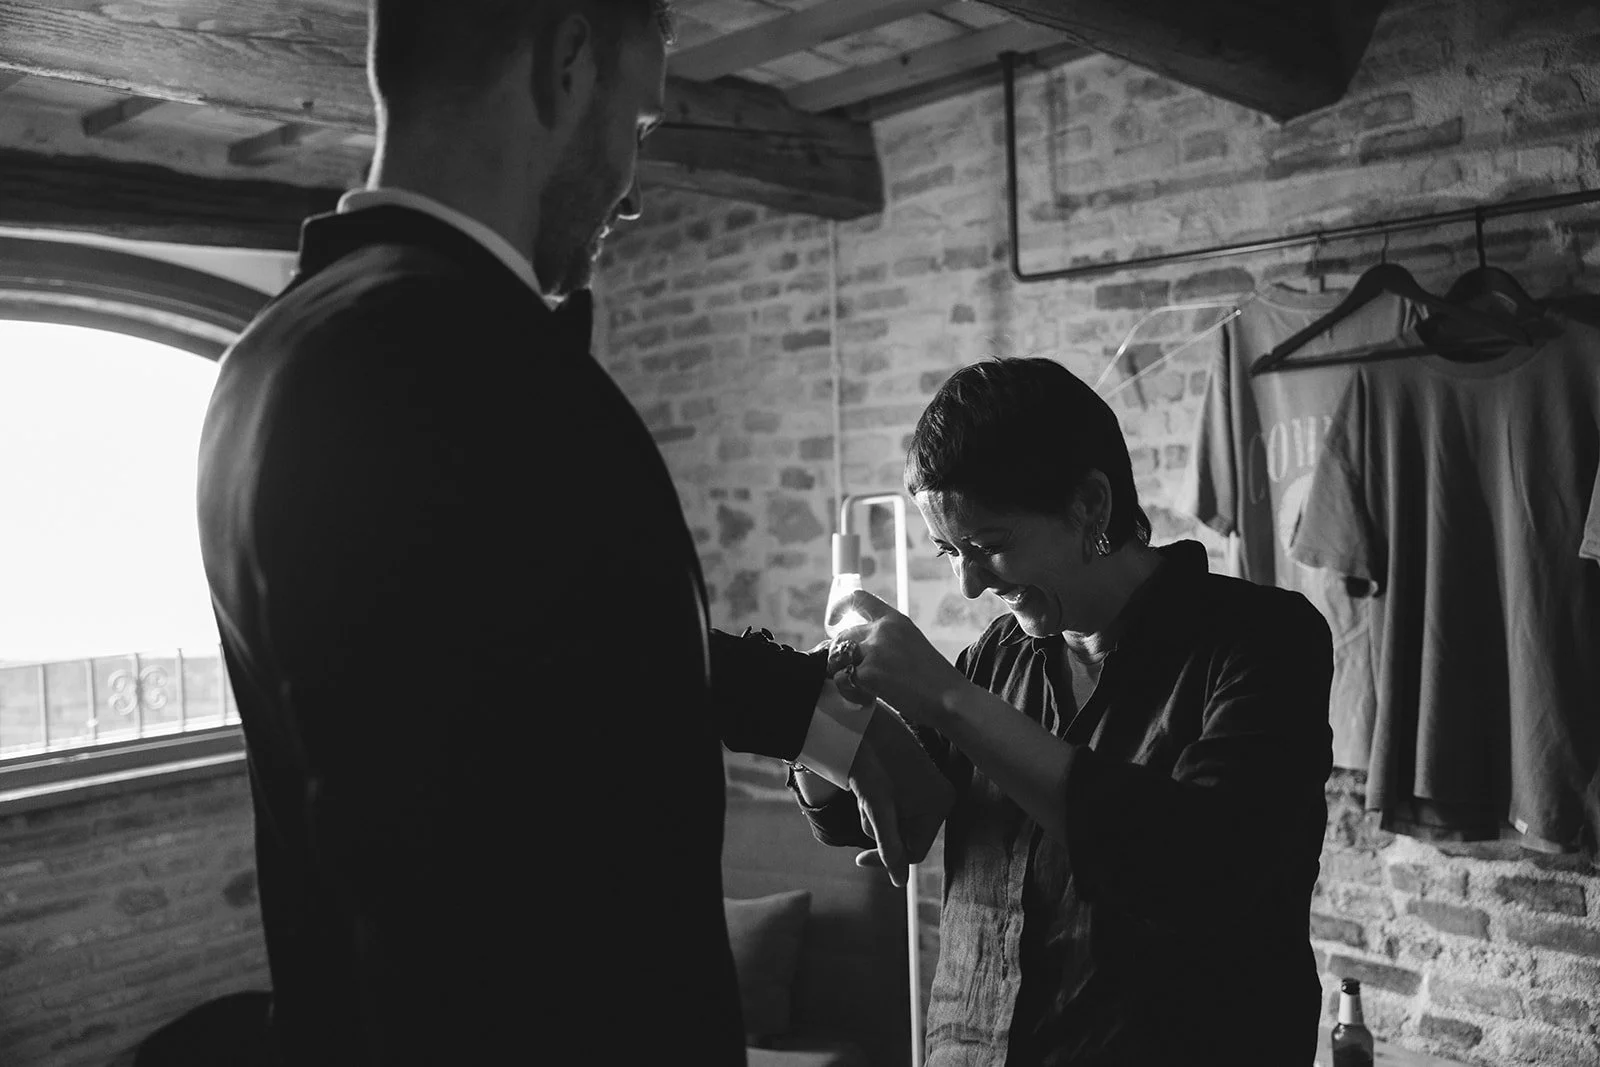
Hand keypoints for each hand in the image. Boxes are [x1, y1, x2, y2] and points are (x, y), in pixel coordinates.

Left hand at [827, 590, 972, 726]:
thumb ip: (886, 640)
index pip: (859, 598)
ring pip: (837, 656)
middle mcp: (883, 630)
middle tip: (852, 674)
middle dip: (841, 656)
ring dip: (842, 672)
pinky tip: (867, 697)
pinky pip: (841, 678)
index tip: (833, 621)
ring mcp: (875, 650)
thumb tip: (857, 649)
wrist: (951, 699)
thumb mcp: (911, 644)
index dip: (840, 607)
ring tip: (861, 687)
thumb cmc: (934, 680)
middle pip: (843, 635)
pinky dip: (849, 691)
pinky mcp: (868, 672)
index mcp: (895, 620)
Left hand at [845, 701, 953, 886]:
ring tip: (865, 789)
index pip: (914, 851)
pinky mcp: (915, 781)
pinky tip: (869, 785)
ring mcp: (929, 788)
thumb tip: (899, 883)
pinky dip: (879, 803)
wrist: (858, 721)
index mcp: (940, 804)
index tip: (859, 859)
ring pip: (897, 823)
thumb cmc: (868, 760)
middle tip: (864, 803)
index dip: (886, 859)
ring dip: (875, 814)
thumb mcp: (877, 807)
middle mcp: (941, 797)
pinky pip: (897, 807)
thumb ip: (890, 845)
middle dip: (879, 828)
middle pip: (905, 836)